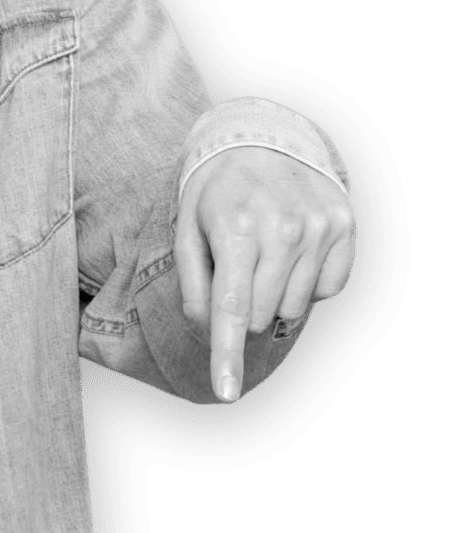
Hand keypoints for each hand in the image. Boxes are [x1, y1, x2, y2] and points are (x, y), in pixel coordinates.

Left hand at [176, 145, 355, 402]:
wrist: (265, 139)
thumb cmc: (215, 191)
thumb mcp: (187, 228)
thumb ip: (194, 282)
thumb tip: (211, 327)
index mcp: (236, 232)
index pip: (231, 309)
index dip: (227, 356)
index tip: (226, 393)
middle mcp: (283, 232)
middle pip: (260, 316)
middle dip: (242, 306)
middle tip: (235, 267)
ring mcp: (319, 229)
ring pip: (293, 308)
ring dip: (274, 294)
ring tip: (263, 252)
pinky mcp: (345, 227)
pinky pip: (327, 290)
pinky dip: (306, 281)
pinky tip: (293, 251)